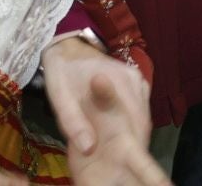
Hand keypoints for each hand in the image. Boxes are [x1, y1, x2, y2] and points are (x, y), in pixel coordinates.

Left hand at [41, 38, 161, 183]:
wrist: (67, 44)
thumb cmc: (62, 70)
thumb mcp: (59, 95)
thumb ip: (72, 120)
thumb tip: (88, 148)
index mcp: (118, 82)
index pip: (135, 123)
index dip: (131, 144)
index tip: (121, 157)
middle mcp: (134, 80)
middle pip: (141, 121)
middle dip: (132, 141)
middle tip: (116, 156)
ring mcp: (137, 79)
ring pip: (142, 116)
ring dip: (132, 132)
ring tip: (117, 146)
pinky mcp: (137, 81)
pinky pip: (139, 108)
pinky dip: (132, 122)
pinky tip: (119, 130)